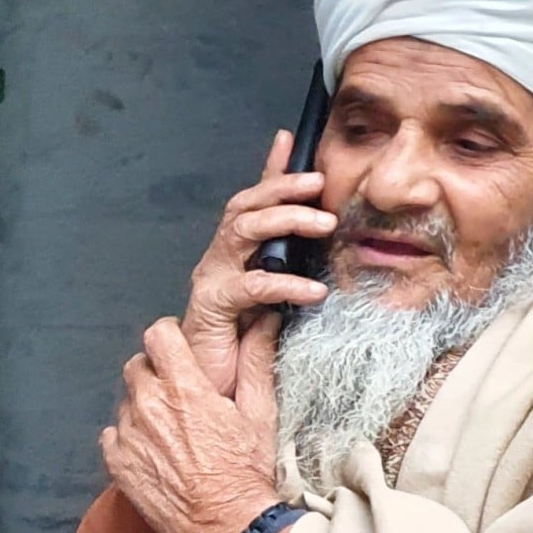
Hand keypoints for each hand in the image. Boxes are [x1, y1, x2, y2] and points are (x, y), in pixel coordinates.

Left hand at [101, 315, 282, 532]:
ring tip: (170, 429)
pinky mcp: (118, 463)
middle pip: (137, 365)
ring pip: (126, 401)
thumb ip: (256, 362)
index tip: (175, 345)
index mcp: (185, 387)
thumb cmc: (247, 472)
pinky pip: (113, 435)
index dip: (168, 335)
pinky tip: (155, 451)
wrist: (230, 526)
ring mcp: (130, 435)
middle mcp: (151, 406)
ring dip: (143, 407)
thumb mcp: (260, 413)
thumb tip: (265, 323)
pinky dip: (129, 438)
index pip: (159, 334)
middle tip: (176, 391)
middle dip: (155, 371)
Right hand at [182, 130, 334, 396]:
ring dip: (284, 219)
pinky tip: (314, 291)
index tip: (293, 138)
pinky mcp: (210, 306)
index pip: (252, 202)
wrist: (206, 394)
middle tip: (320, 184)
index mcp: (233, 255)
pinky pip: (250, 286)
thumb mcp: (273, 309)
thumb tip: (320, 265)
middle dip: (281, 187)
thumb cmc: (239, 353)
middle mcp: (217, 259)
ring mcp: (210, 279)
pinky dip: (286, 284)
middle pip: (244, 205)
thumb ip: (288, 281)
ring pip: (242, 230)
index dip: (271, 169)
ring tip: (326, 225)